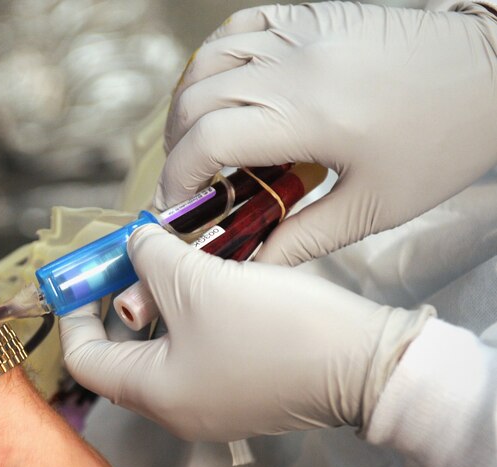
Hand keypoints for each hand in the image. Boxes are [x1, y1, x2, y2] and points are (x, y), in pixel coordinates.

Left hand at [60, 225, 432, 441]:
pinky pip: (201, 348)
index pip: (85, 358)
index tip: (81, 274)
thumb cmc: (272, 328)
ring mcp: (214, 403)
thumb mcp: (198, 281)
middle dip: (125, 295)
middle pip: (125, 349)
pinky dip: (195, 312)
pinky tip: (214, 275)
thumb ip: (150, 257)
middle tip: (134, 252)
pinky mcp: (247, 390)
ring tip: (177, 253)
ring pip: (166, 344)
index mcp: (153, 394)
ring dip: (164, 298)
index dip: (74, 312)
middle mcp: (177, 409)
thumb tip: (134, 243)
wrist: (369, 363)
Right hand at [158, 1, 496, 264]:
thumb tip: (254, 265)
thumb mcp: (373, 207)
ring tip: (197, 139)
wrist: (492, 74)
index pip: (207, 139)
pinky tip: (222, 88)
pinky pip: (237, 27)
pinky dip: (214, 60)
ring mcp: (299, 32)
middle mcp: (293, 65)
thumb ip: (302, 238)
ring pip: (206, 61)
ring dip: (187, 104)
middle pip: (194, 101)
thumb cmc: (442, 143)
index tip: (178, 206)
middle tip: (191, 183)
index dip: (178, 177)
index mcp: (309, 115)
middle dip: (176, 148)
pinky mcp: (308, 15)